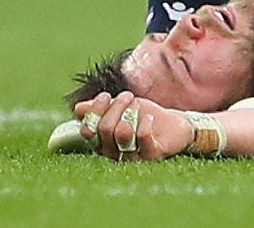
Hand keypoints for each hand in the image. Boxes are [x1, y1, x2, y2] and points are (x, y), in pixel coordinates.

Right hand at [73, 92, 189, 162]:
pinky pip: (143, 138)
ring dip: (130, 112)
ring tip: (137, 104)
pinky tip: (149, 117)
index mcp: (104, 143)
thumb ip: (102, 109)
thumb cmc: (144, 118)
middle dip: (116, 107)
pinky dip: (144, 123)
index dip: (94, 111)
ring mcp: (133, 157)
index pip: (89, 131)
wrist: (175, 128)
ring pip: (122, 133)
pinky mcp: (152, 156)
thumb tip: (78, 108)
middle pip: (105, 129)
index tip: (105, 95)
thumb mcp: (123, 109)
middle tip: (128, 95)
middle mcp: (115, 154)